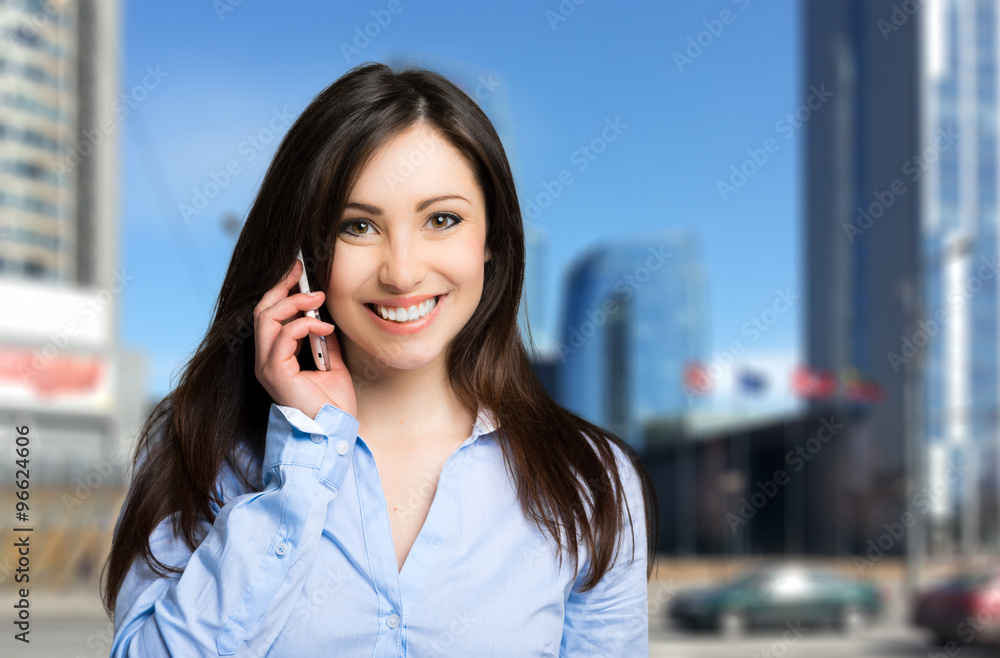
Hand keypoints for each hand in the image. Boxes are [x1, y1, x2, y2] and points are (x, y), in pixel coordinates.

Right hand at [253, 258, 356, 419]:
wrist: (334, 432)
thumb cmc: (332, 405)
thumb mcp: (332, 363)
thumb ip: (324, 341)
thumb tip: (326, 318)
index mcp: (276, 357)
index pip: (269, 315)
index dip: (280, 289)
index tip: (297, 270)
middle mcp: (266, 360)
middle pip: (262, 310)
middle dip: (282, 286)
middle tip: (302, 269)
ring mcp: (267, 366)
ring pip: (267, 318)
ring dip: (295, 301)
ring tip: (318, 296)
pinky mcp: (275, 372)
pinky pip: (284, 335)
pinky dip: (306, 324)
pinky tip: (326, 327)